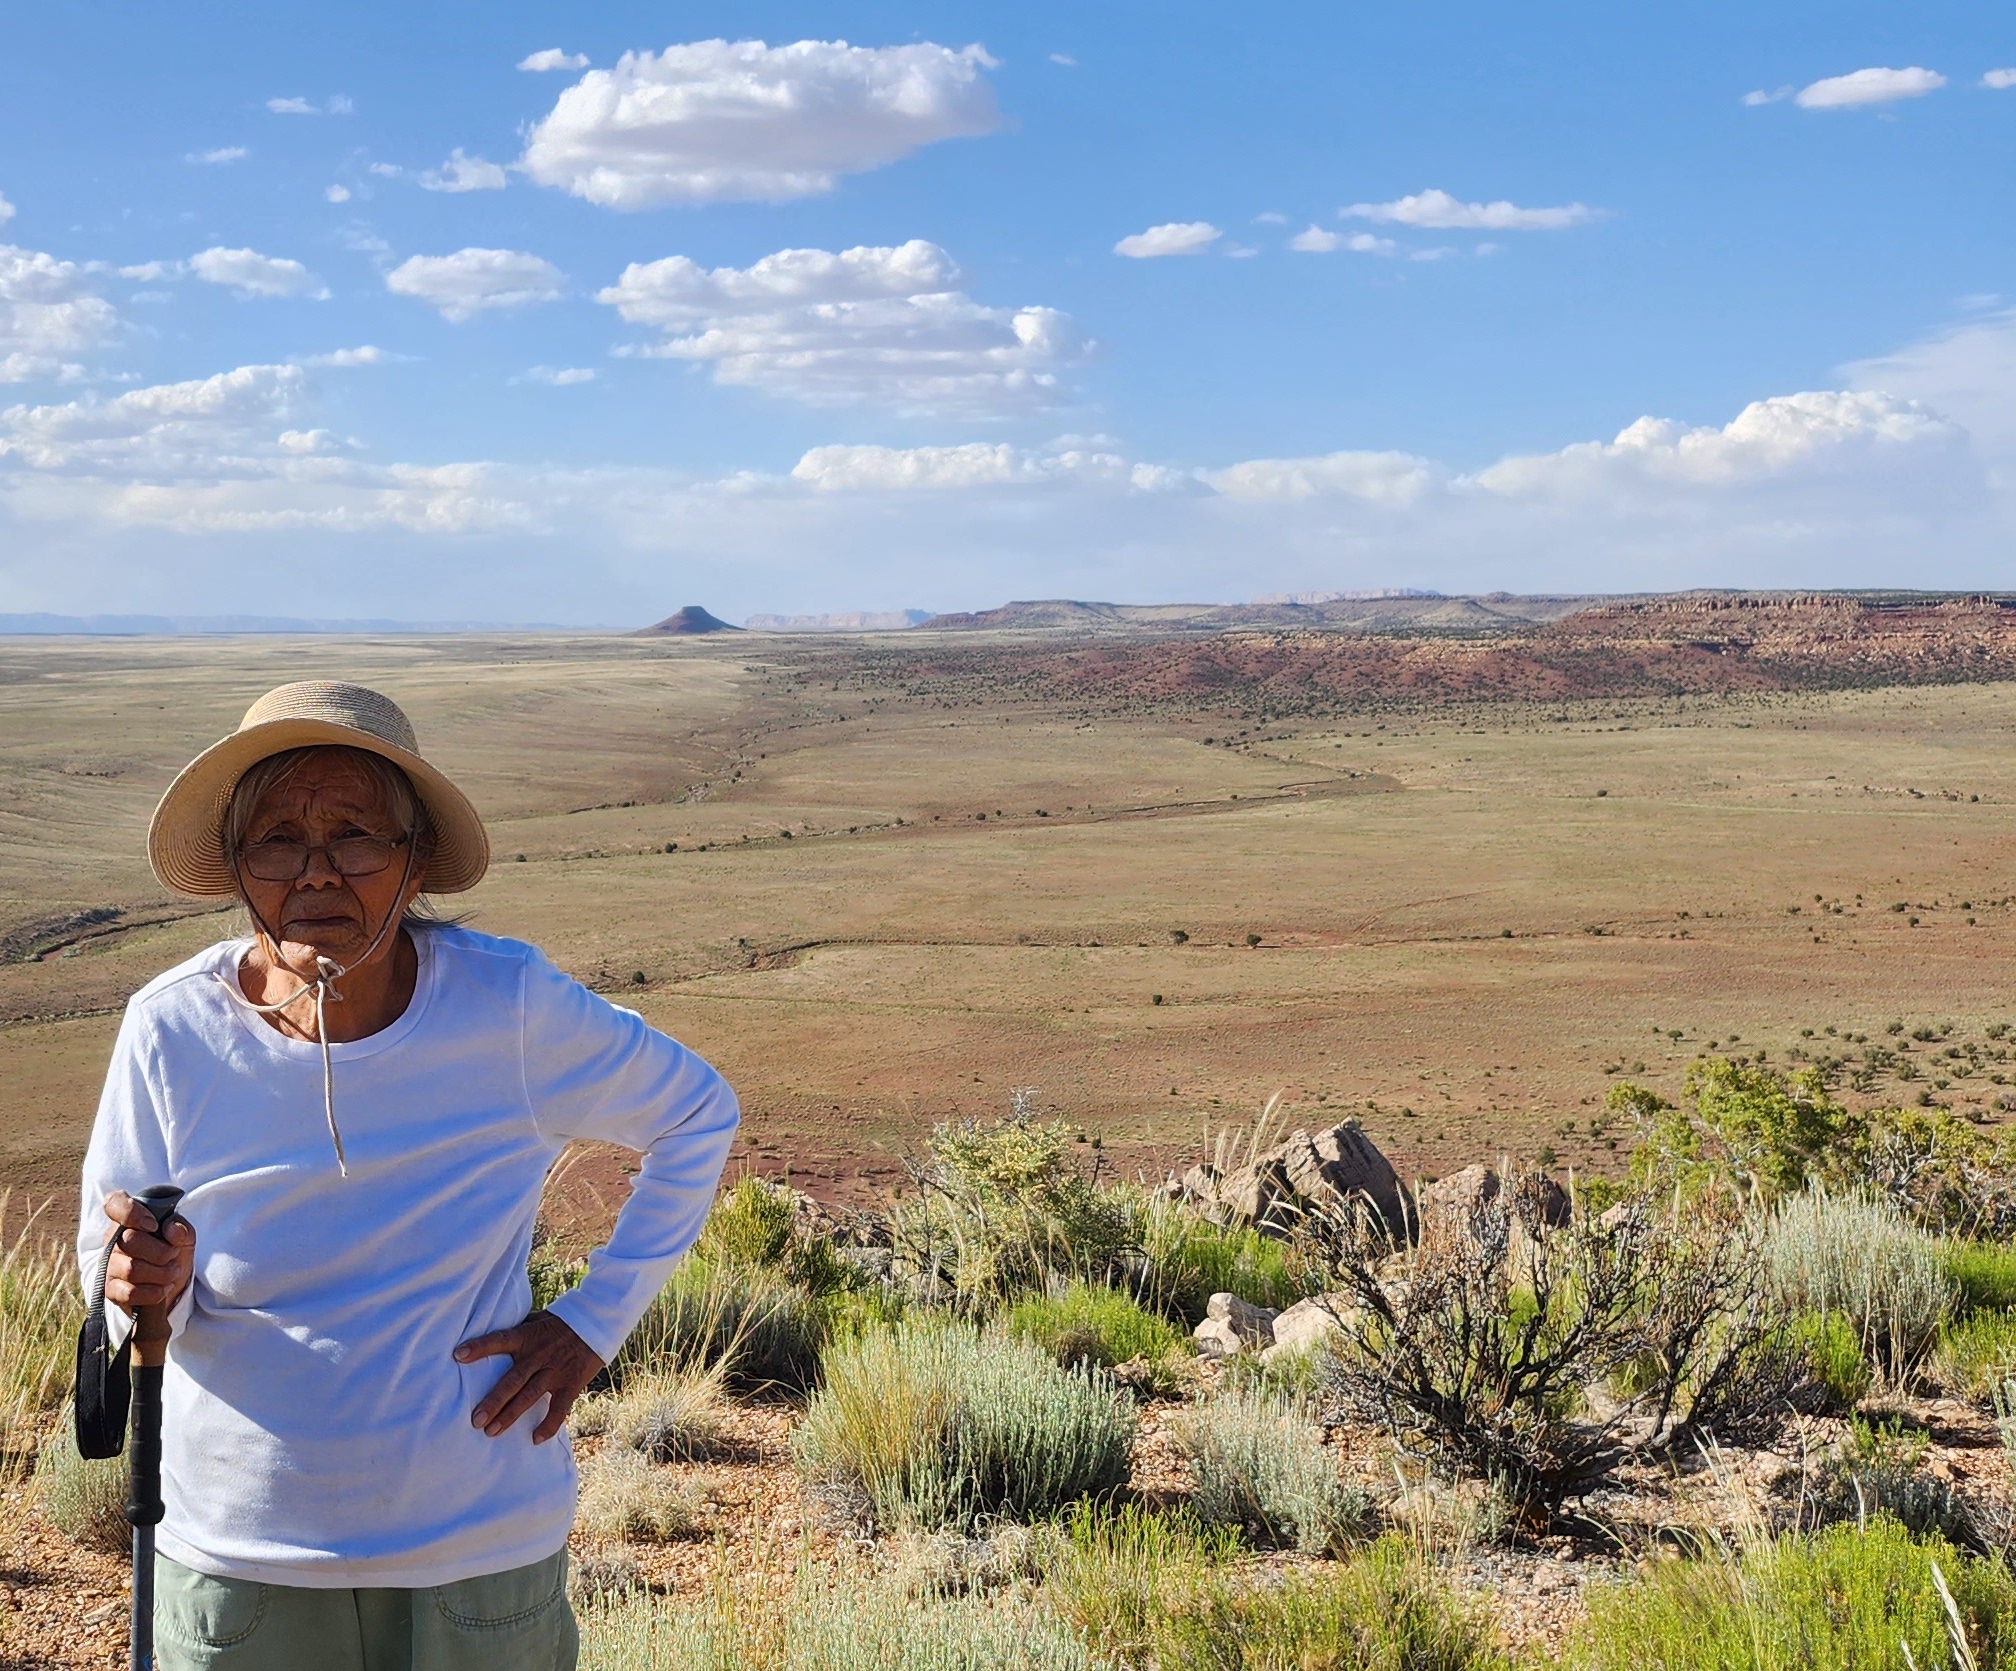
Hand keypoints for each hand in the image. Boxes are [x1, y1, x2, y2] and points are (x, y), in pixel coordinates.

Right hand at [101, 1191, 194, 1316]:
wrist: (170, 1285)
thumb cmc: (172, 1253)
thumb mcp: (184, 1237)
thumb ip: (181, 1228)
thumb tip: (172, 1229)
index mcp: (128, 1220)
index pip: (114, 1203)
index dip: (131, 1212)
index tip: (154, 1225)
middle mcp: (113, 1240)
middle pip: (131, 1240)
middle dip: (162, 1251)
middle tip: (174, 1255)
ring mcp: (109, 1266)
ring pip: (132, 1269)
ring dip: (161, 1273)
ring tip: (173, 1272)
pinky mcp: (111, 1290)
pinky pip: (129, 1292)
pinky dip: (153, 1292)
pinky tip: (163, 1289)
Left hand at [454, 1311, 603, 1444]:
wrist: (597, 1322)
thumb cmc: (560, 1322)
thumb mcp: (537, 1319)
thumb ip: (517, 1330)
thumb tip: (489, 1332)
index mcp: (528, 1337)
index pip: (501, 1340)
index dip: (480, 1347)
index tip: (458, 1355)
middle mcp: (540, 1355)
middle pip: (513, 1380)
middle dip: (494, 1401)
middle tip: (475, 1420)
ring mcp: (556, 1371)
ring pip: (530, 1396)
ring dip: (510, 1415)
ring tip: (491, 1432)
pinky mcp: (571, 1383)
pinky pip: (559, 1408)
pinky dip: (548, 1425)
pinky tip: (535, 1439)